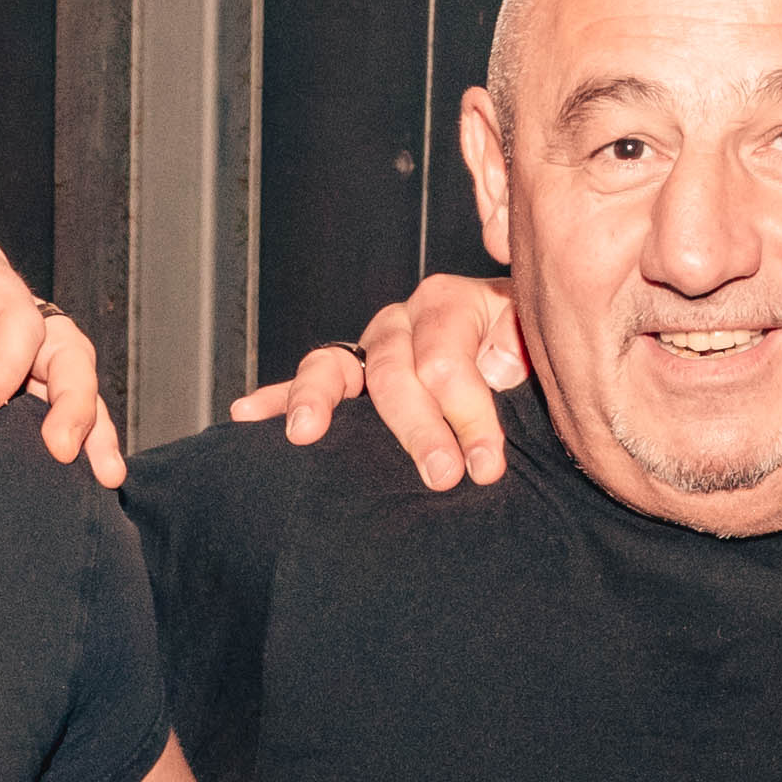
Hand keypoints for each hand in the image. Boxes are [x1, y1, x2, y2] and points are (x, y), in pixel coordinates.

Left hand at [0, 207, 117, 481]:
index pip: (17, 319)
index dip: (6, 367)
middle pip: (62, 348)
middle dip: (74, 399)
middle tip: (62, 450)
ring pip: (62, 378)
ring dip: (87, 422)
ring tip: (103, 474)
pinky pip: (35, 402)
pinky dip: (60, 431)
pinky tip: (75, 475)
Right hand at [227, 275, 523, 490]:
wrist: (521, 357)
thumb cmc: (529, 358)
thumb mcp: (537, 343)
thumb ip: (521, 344)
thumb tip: (497, 366)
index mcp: (450, 303)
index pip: (446, 359)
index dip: (468, 414)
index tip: (486, 467)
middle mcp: (402, 321)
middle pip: (395, 372)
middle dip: (418, 430)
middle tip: (440, 477)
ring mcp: (369, 348)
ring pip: (333, 367)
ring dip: (318, 401)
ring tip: (303, 432)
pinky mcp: (348, 377)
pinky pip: (308, 383)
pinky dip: (275, 398)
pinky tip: (245, 414)